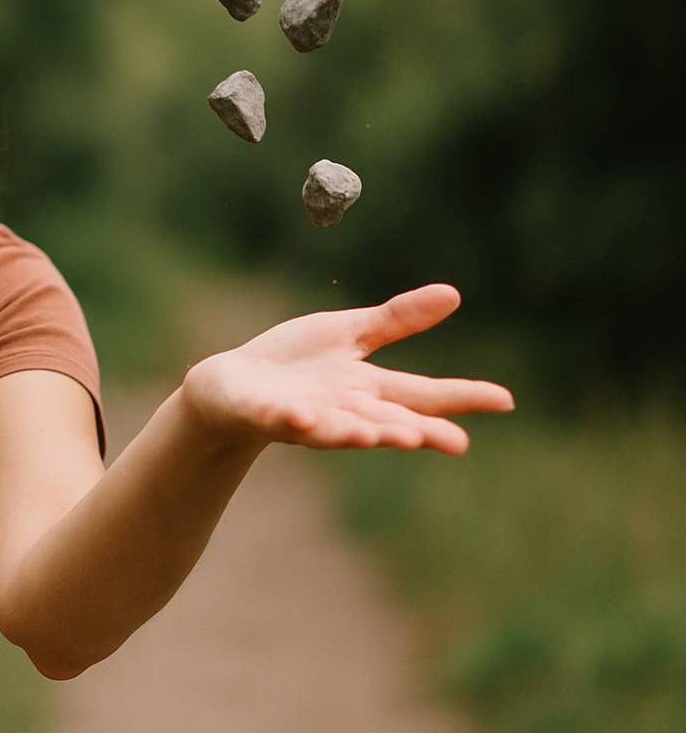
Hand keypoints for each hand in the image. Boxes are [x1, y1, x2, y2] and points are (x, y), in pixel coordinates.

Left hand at [178, 284, 513, 455]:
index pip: (421, 393)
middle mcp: (343, 409)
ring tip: (388, 437)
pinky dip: (296, 421)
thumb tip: (453, 294)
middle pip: (387, 420)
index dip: (461, 397)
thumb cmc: (295, 364)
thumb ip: (398, 320)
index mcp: (366, 388)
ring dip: (363, 432)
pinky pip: (284, 419)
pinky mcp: (268, 414)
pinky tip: (305, 418)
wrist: (231, 387)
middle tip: (456, 441)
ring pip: (340, 428)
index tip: (505, 400)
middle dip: (418, 430)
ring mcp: (307, 415)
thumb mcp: (349, 334)